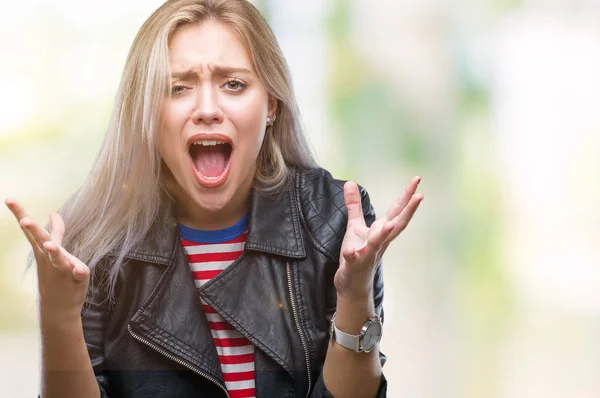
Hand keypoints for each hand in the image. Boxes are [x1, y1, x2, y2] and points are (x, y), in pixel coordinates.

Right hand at [5, 199, 89, 318]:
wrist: (58, 307)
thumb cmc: (55, 274)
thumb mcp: (54, 250)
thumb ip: (56, 231)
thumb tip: (53, 213)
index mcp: (44, 250)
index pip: (32, 231)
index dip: (21, 214)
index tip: (9, 199)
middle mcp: (51, 258)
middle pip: (42, 242)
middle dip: (33, 231)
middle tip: (25, 220)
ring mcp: (63, 269)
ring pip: (59, 258)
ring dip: (55, 252)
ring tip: (50, 245)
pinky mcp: (78, 279)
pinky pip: (79, 274)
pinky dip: (79, 271)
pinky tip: (80, 269)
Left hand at [335, 176, 422, 299]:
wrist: (353, 284)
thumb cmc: (358, 253)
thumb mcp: (356, 227)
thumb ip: (354, 205)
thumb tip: (350, 182)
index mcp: (381, 231)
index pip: (397, 211)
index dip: (407, 196)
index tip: (417, 180)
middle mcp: (380, 242)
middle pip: (396, 225)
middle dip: (408, 210)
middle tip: (419, 195)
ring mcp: (368, 254)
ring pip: (377, 243)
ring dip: (383, 234)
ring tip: (388, 224)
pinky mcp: (355, 265)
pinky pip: (354, 259)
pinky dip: (353, 254)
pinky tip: (350, 250)